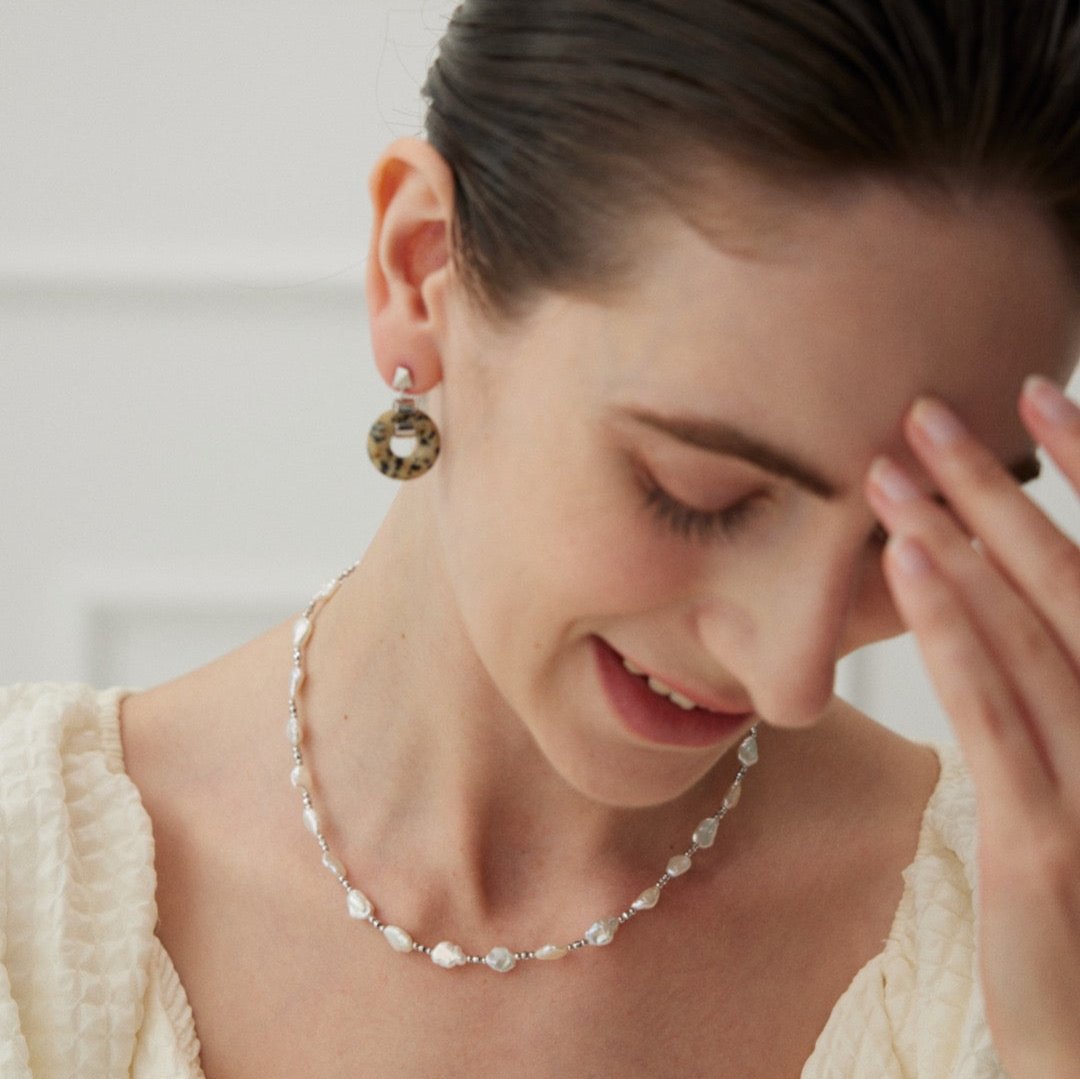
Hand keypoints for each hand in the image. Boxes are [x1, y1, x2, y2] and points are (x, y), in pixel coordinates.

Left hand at [865, 378, 1079, 1078]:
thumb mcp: (1069, 778)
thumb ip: (1041, 692)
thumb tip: (980, 602)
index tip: (1035, 398)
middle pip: (1067, 579)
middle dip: (999, 488)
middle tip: (929, 411)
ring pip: (1028, 630)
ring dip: (958, 539)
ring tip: (891, 470)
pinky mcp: (1049, 836)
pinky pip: (996, 711)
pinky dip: (953, 629)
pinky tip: (908, 563)